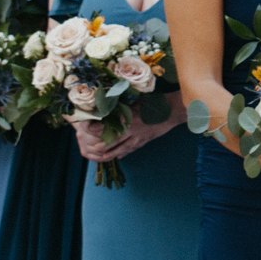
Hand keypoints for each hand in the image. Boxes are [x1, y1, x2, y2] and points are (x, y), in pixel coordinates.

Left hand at [71, 93, 186, 160]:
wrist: (173, 111)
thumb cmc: (155, 103)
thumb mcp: (138, 102)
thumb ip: (125, 107)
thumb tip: (111, 106)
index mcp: (129, 118)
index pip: (110, 125)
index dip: (98, 128)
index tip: (87, 128)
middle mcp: (133, 130)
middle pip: (114, 140)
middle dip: (103, 145)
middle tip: (92, 148)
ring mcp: (140, 137)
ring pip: (123, 147)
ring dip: (112, 153)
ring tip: (102, 157)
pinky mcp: (146, 140)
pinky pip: (133, 148)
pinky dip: (125, 152)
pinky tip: (120, 155)